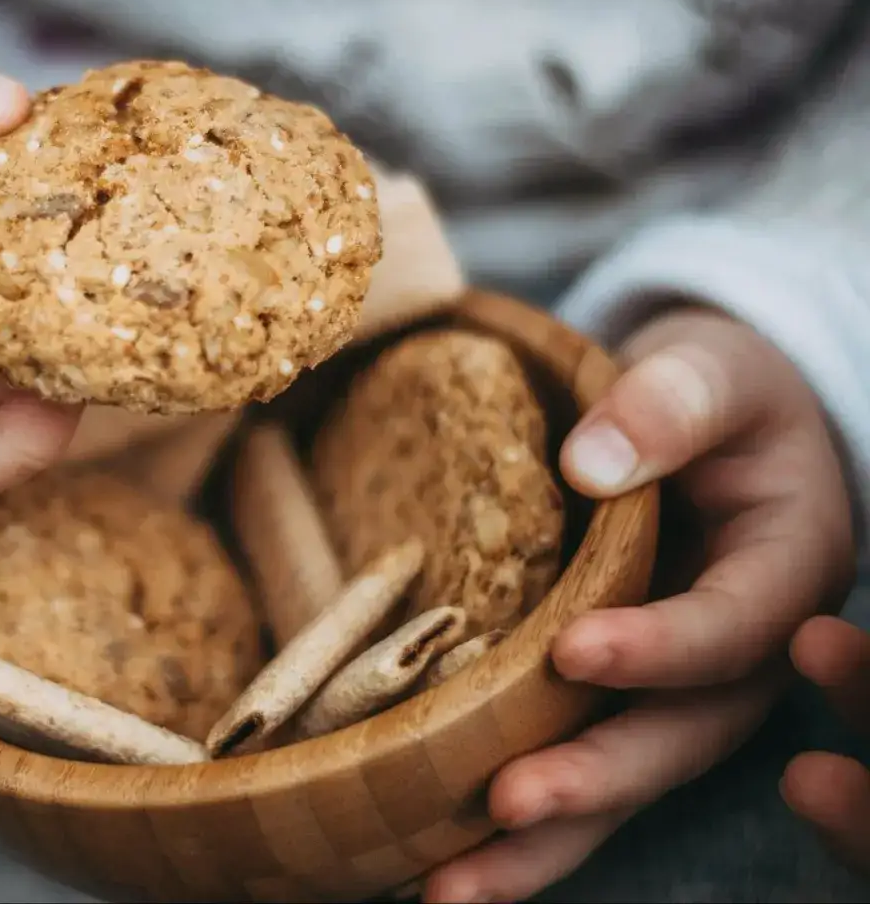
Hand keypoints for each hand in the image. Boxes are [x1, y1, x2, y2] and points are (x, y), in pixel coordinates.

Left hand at [425, 307, 854, 901]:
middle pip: (680, 736)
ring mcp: (678, 686)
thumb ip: (670, 405)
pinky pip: (578, 766)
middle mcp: (738, 650)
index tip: (577, 652)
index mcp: (783, 570)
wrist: (698, 417)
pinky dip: (519, 829)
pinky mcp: (618, 699)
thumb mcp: (709, 371)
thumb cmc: (714, 390)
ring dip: (546, 841)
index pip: (734, 627)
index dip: (665, 649)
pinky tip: (438, 867)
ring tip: (451, 890)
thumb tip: (591, 465)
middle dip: (599, 777)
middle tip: (512, 804)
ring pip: (626, 781)